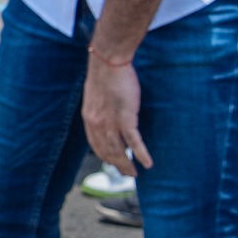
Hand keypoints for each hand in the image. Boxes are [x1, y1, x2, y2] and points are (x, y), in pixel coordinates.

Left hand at [82, 47, 153, 177]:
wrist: (108, 62)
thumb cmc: (104, 76)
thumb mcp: (96, 98)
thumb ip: (100, 113)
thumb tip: (108, 124)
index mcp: (89, 119)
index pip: (96, 146)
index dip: (106, 157)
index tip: (113, 164)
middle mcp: (97, 125)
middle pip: (108, 152)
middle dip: (117, 166)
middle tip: (128, 174)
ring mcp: (111, 122)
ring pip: (119, 151)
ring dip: (127, 165)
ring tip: (135, 174)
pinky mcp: (126, 118)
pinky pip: (134, 141)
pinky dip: (141, 154)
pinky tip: (147, 163)